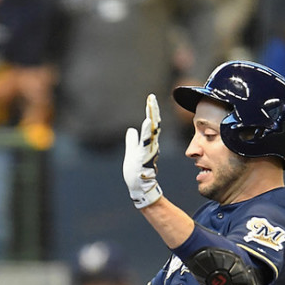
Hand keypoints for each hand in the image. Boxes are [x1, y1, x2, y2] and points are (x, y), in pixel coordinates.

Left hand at [122, 93, 162, 208]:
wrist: (138, 186)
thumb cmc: (136, 171)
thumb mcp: (132, 151)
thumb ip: (132, 140)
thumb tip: (131, 129)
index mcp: (147, 142)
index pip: (151, 123)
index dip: (151, 111)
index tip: (151, 98)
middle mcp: (150, 144)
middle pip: (153, 124)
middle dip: (153, 111)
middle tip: (152, 98)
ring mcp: (148, 151)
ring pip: (151, 133)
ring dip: (152, 120)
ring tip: (151, 108)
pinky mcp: (144, 158)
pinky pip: (147, 143)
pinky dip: (148, 133)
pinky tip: (148, 123)